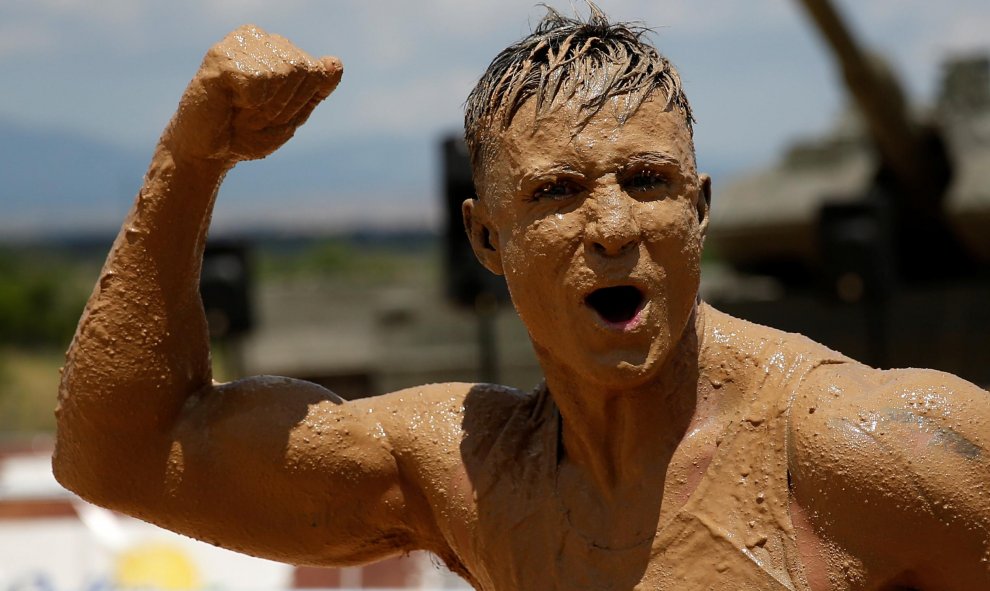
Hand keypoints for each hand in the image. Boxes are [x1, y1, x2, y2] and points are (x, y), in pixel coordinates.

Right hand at [164, 25, 341, 163]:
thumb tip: (336, 63)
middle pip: (301, 69)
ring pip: (283, 73)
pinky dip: (250, 101)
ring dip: (266, 105)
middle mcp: (260, 39)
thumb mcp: (293, 115)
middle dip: (284, 104)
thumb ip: (316, 90)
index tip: (274, 113)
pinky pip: (260, 79)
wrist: (208, 153)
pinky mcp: (220, 56)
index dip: (300, 101)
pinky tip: (230, 100)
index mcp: (279, 49)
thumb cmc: (248, 133)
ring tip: (242, 109)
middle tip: (255, 114)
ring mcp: (239, 44)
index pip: (316, 71)